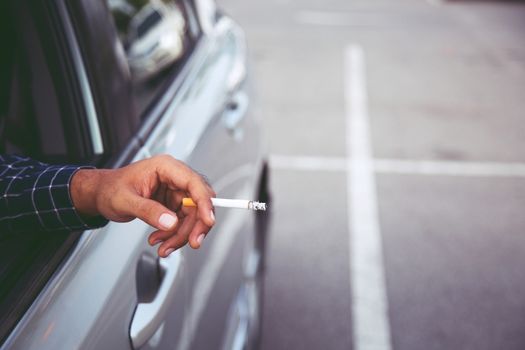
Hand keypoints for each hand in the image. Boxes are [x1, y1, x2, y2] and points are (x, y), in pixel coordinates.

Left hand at [70, 155, 215, 256]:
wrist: (102, 195)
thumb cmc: (110, 189)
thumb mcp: (125, 200)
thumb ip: (148, 211)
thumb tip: (170, 222)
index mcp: (165, 167)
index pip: (194, 183)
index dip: (204, 202)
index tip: (207, 221)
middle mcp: (175, 178)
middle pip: (198, 202)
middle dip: (195, 225)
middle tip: (191, 243)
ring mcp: (175, 192)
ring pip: (192, 216)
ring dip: (181, 235)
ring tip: (164, 246)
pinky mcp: (173, 204)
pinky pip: (183, 222)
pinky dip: (174, 235)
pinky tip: (161, 240)